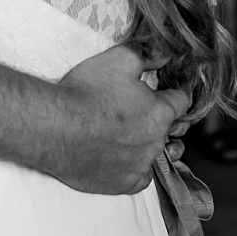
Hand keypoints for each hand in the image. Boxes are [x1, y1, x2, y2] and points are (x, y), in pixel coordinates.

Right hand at [51, 43, 190, 194]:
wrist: (54, 128)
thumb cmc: (85, 92)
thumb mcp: (120, 59)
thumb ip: (149, 53)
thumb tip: (169, 52)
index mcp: (160, 113)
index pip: (182, 101)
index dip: (174, 93)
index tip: (166, 92)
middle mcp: (156, 142)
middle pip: (173, 129)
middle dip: (165, 119)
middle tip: (146, 111)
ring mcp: (140, 165)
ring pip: (161, 155)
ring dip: (155, 144)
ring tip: (139, 135)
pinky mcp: (124, 183)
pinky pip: (143, 177)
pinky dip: (138, 167)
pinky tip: (127, 157)